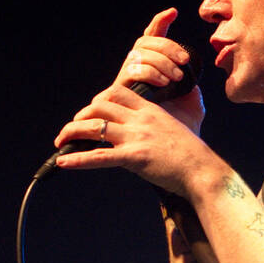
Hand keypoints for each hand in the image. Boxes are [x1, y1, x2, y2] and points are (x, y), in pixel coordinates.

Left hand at [53, 8, 211, 193]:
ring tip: (60, 142)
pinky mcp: (134, 158)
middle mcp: (140, 119)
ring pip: (95, 127)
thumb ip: (160, 123)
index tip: (92, 111)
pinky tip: (63, 162)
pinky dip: (78, 159)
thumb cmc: (192, 155)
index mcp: (150, 109)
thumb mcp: (177, 128)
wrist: (202, 170)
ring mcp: (136, 137)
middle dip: (81, 116)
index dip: (99, 99)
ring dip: (72, 132)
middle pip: (100, 105)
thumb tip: (155, 126)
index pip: (117, 92)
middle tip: (72, 129)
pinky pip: (99, 157)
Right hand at [118, 7, 204, 135]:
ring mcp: (125, 80)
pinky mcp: (119, 91)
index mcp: (151, 67)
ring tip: (176, 76)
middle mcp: (135, 70)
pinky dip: (150, 72)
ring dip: (161, 61)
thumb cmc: (178, 127)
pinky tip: (164, 82)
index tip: (173, 13)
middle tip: (185, 60)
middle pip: (145, 42)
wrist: (166, 150)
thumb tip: (194, 71)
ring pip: (139, 54)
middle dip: (167, 47)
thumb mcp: (189, 100)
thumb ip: (191, 83)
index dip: (160, 23)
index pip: (152, 38)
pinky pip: (132, 70)